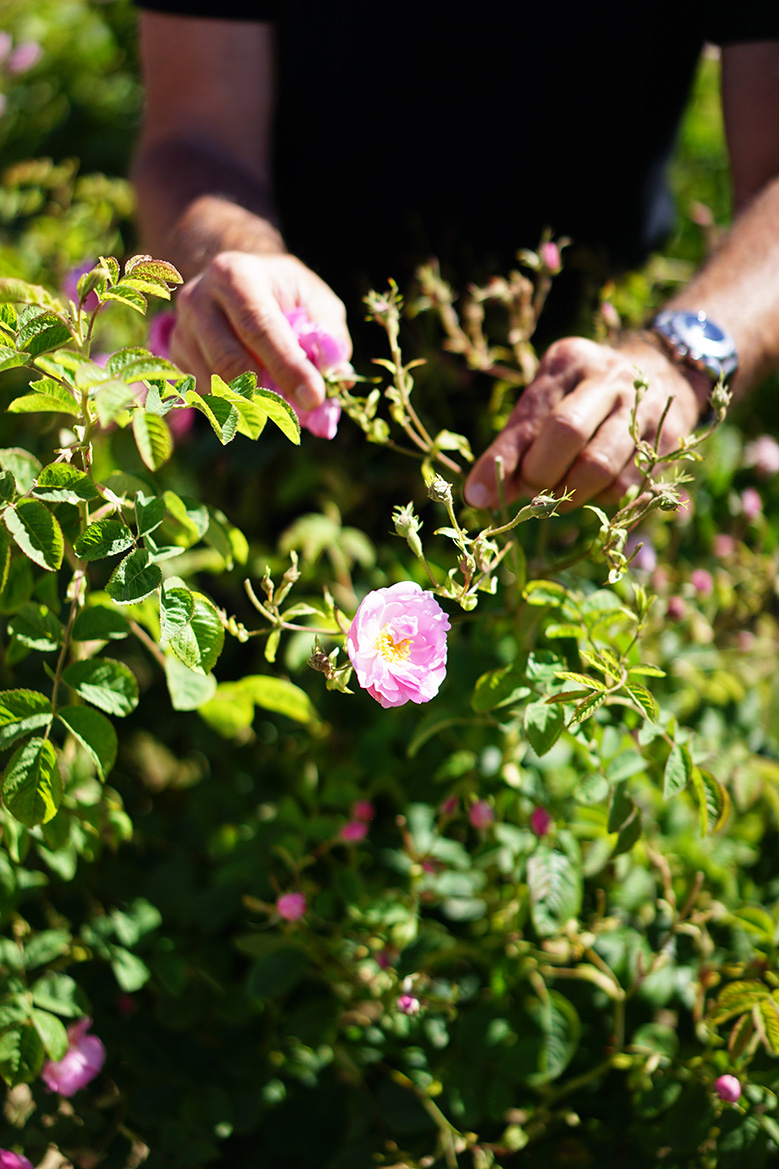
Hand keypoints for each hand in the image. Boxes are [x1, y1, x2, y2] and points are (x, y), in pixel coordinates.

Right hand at [169, 251, 351, 408]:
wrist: (236, 283)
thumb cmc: (283, 294)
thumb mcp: (314, 298)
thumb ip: (328, 334)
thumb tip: (335, 374)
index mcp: (235, 274)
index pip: (260, 327)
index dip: (288, 367)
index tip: (314, 398)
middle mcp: (198, 299)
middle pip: (230, 362)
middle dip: (269, 395)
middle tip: (299, 413)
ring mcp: (181, 329)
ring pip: (216, 386)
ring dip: (253, 404)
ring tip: (280, 401)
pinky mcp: (174, 356)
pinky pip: (206, 395)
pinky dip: (236, 405)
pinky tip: (254, 393)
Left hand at [464, 335, 705, 509]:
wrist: (665, 371)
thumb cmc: (583, 394)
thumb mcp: (547, 399)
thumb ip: (517, 442)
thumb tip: (482, 495)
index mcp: (569, 362)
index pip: (530, 416)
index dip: (502, 460)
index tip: (477, 496)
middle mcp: (609, 378)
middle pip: (566, 432)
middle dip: (539, 475)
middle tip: (532, 489)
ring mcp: (642, 407)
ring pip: (598, 467)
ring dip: (568, 495)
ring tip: (558, 495)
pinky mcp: (665, 440)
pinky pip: (624, 486)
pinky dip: (598, 499)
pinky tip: (591, 489)